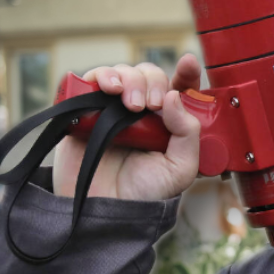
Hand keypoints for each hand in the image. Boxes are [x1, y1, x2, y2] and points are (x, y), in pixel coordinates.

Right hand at [52, 54, 202, 200]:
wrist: (104, 210)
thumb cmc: (143, 193)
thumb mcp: (181, 168)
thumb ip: (188, 133)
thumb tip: (173, 96)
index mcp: (167, 122)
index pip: (179, 88)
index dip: (185, 72)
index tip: (188, 63)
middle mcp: (141, 112)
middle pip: (149, 74)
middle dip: (153, 81)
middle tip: (151, 105)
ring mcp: (112, 110)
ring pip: (122, 73)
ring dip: (130, 79)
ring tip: (130, 105)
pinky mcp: (84, 111)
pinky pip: (90, 80)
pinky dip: (101, 76)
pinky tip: (109, 89)